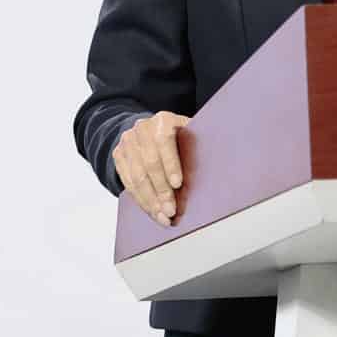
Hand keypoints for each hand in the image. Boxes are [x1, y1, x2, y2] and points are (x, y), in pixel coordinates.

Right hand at [113, 111, 190, 225]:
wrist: (148, 129)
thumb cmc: (177, 136)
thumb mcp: (189, 134)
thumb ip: (197, 146)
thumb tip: (217, 169)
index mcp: (163, 120)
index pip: (164, 142)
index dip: (171, 164)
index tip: (178, 184)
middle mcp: (142, 128)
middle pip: (149, 163)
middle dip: (161, 190)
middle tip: (170, 210)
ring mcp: (128, 142)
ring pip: (137, 176)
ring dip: (150, 200)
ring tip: (162, 216)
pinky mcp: (119, 155)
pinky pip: (128, 182)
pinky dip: (140, 199)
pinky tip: (152, 211)